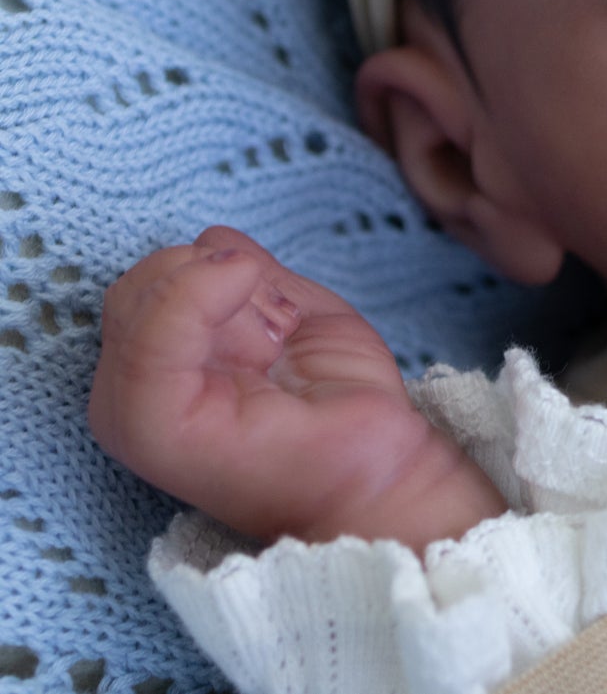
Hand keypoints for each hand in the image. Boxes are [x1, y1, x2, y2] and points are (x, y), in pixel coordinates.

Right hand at [90, 227, 509, 554]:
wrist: (374, 467)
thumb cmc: (336, 400)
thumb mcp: (292, 311)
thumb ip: (243, 275)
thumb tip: (212, 242)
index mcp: (154, 365)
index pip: (151, 279)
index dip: (218, 268)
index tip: (276, 310)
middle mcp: (128, 390)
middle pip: (142, 281)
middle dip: (222, 279)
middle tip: (277, 332)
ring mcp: (131, 412)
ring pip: (150, 293)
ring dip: (236, 298)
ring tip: (275, 353)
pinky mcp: (149, 430)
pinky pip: (151, 332)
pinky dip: (206, 296)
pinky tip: (271, 326)